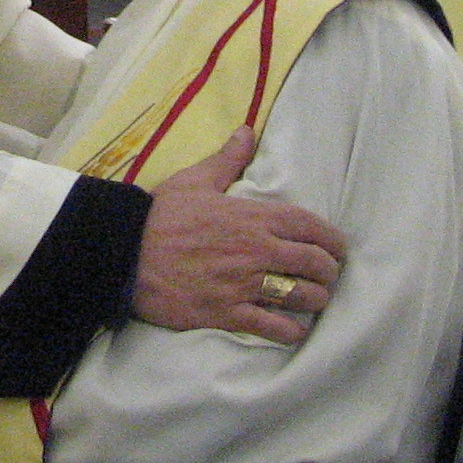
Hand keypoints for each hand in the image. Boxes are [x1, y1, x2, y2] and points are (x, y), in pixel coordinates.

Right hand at [131, 127, 347, 347]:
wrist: (124, 254)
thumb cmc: (160, 216)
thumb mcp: (194, 180)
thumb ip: (227, 159)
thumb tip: (246, 132)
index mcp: (252, 216)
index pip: (311, 226)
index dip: (333, 240)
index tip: (338, 248)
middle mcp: (255, 250)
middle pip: (315, 264)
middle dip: (329, 272)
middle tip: (328, 276)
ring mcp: (243, 284)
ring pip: (302, 297)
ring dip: (315, 301)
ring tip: (314, 301)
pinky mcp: (227, 313)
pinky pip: (273, 327)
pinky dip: (291, 331)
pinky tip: (295, 330)